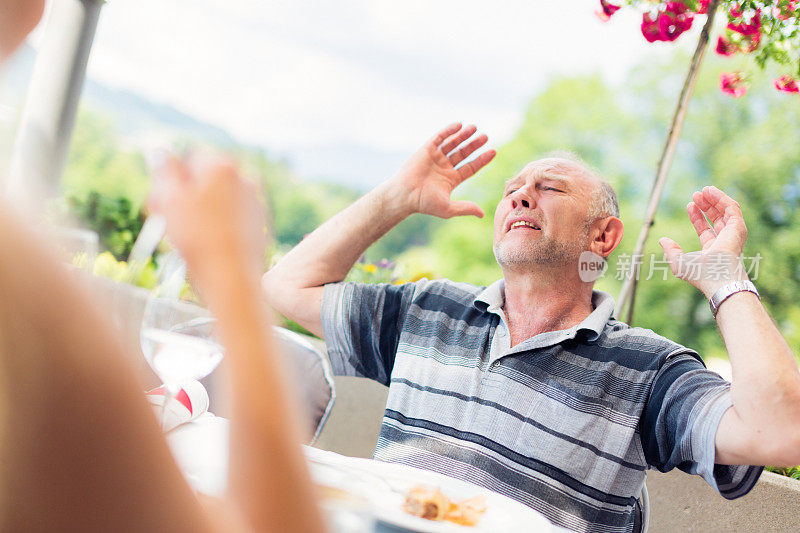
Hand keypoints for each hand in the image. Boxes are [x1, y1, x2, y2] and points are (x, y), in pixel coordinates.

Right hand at [148, 154, 266, 283]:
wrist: (232, 276)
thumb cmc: (199, 237)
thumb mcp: (171, 199)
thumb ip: (165, 171)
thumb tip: (160, 152)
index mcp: (222, 166)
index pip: (189, 159)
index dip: (169, 181)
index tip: (159, 202)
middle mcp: (245, 177)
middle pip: (205, 181)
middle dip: (182, 197)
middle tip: (164, 220)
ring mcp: (255, 201)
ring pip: (217, 200)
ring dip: (197, 212)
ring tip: (182, 237)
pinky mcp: (259, 223)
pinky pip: (231, 217)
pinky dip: (216, 225)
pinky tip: (204, 244)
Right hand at [390, 123, 495, 218]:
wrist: (405, 195)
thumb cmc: (425, 203)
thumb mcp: (449, 208)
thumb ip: (466, 208)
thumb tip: (482, 214)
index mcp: (451, 179)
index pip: (470, 167)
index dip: (482, 160)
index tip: (493, 151)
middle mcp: (444, 167)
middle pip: (463, 153)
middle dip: (474, 145)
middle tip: (485, 137)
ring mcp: (435, 157)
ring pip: (452, 143)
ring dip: (463, 135)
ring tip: (475, 127)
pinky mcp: (426, 150)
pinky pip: (439, 137)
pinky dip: (449, 131)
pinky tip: (459, 125)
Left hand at [659, 186, 748, 297]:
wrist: (716, 276)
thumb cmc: (698, 273)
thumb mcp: (677, 262)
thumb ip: (670, 250)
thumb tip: (662, 240)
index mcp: (712, 250)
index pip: (705, 229)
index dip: (697, 216)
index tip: (689, 205)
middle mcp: (724, 242)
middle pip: (716, 218)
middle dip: (706, 206)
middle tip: (696, 194)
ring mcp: (733, 234)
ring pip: (726, 212)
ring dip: (715, 199)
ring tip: (704, 189)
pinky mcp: (738, 227)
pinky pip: (732, 208)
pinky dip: (722, 198)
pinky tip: (711, 191)